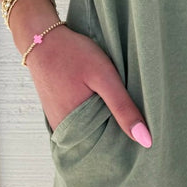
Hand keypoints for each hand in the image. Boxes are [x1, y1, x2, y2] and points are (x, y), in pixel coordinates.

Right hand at [25, 24, 151, 146]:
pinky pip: (80, 121)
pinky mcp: (57, 112)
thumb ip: (123, 107)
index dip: (127, 137)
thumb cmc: (73, 54)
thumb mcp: (104, 76)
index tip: (141, 127)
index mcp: (76, 129)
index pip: (110, 147)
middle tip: (128, 110)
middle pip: (100, 139)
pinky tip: (99, 100)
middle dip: (116, 129)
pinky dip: (92, 113)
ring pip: (91, 129)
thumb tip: (145, 140)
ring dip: (104, 120)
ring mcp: (59, 122)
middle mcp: (64, 131)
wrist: (42, 39)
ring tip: (115, 104)